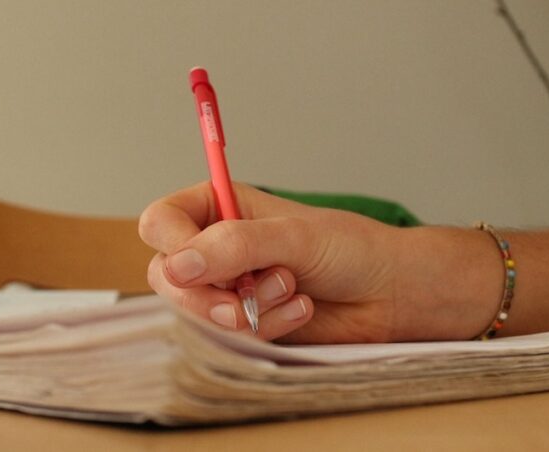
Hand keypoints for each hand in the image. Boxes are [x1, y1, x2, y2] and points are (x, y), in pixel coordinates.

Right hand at [140, 182, 410, 342]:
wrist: (387, 293)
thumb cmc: (349, 249)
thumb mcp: (294, 236)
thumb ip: (236, 246)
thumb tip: (178, 266)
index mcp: (220, 206)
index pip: (161, 223)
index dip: (173, 246)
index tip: (199, 264)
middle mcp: (215, 246)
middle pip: (167, 276)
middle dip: (208, 293)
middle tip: (242, 296)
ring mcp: (227, 287)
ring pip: (196, 311)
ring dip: (246, 309)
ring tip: (291, 289)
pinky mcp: (244, 322)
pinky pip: (230, 336)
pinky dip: (264, 326)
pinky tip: (299, 310)